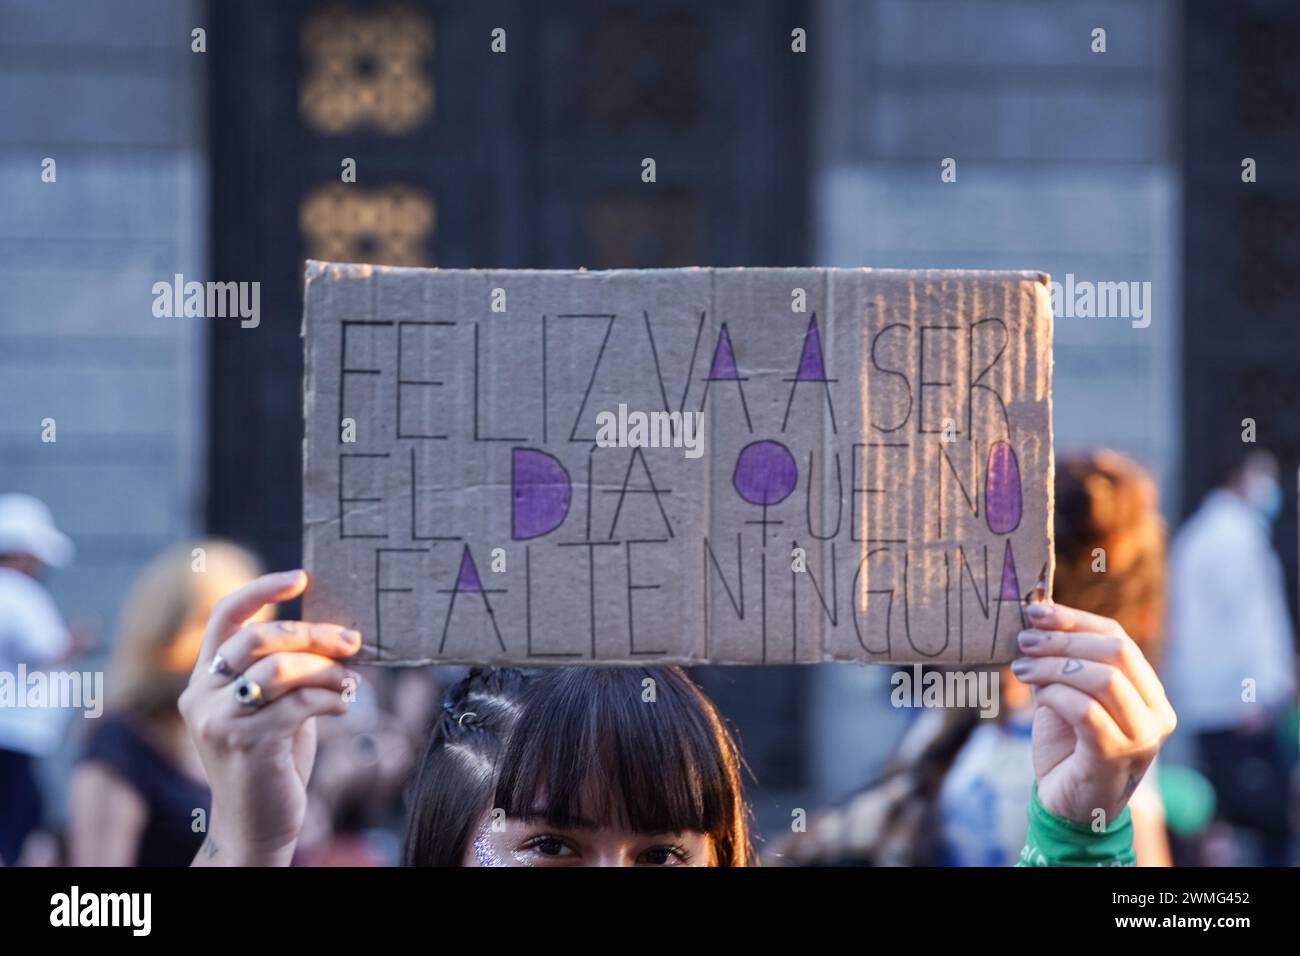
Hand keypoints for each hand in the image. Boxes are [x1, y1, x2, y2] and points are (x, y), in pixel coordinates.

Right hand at [179, 570, 360, 864]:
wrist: (256, 825)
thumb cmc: (271, 761)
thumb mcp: (272, 708)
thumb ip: (285, 672)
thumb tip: (331, 633)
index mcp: (203, 681)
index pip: (225, 618)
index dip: (261, 591)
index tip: (301, 577)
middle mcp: (202, 696)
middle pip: (260, 638)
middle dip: (312, 633)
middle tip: (351, 639)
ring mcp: (220, 720)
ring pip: (281, 669)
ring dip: (325, 669)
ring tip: (347, 680)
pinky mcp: (247, 742)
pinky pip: (299, 703)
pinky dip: (331, 696)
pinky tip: (344, 703)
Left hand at [1013, 602, 1176, 825]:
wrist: (1067, 805)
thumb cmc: (1067, 747)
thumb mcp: (1066, 695)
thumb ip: (1063, 662)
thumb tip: (1038, 616)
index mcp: (1148, 693)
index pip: (1118, 638)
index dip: (1075, 620)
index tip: (1035, 612)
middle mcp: (1156, 713)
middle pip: (1116, 652)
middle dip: (1064, 640)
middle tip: (1024, 641)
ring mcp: (1142, 737)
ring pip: (1103, 678)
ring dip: (1054, 667)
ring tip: (1022, 669)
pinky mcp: (1117, 756)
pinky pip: (1086, 711)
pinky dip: (1056, 695)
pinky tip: (1037, 696)